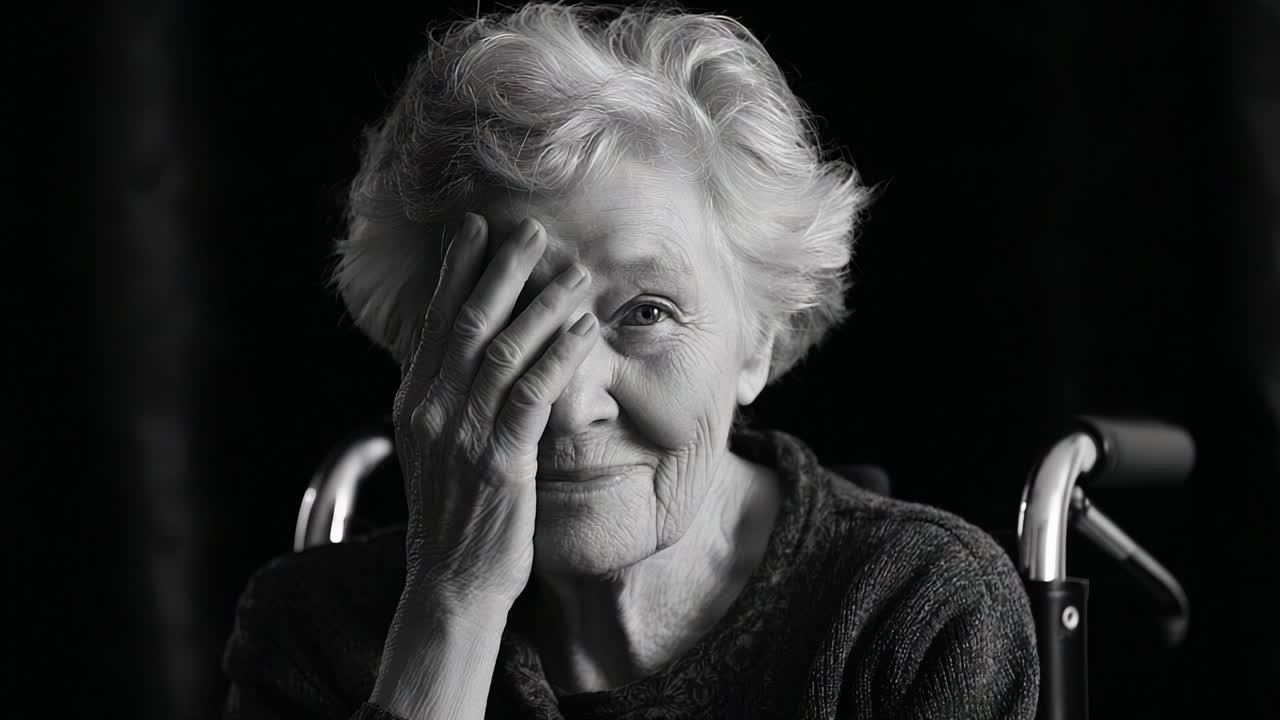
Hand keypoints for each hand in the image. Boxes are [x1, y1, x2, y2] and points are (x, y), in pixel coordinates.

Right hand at [391, 212, 597, 613]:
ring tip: (575, 271)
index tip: (474, 226)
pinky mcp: (498, 461)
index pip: (434, 321)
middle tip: (532, 230)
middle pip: (467, 323)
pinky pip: (531, 396)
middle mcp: (431, 409)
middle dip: (500, 270)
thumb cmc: (454, 513)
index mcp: (413, 401)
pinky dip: (558, 357)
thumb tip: (467, 351)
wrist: (451, 580)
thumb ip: (447, 397)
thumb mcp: (435, 447)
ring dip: (542, 305)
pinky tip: (583, 329)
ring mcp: (462, 434)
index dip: (455, 270)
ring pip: (503, 352)